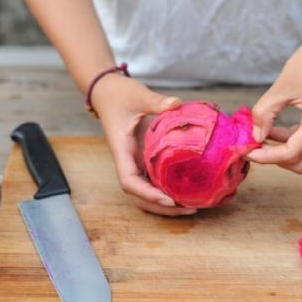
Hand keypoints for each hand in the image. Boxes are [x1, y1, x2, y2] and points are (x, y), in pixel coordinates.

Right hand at [91, 74, 196, 215]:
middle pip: (139, 196)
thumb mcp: (137, 94)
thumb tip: (176, 103)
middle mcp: (128, 161)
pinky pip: (154, 181)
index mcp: (122, 150)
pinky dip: (168, 190)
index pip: (129, 181)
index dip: (148, 194)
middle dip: (162, 207)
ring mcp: (136, 162)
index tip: (169, 199)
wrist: (108, 92)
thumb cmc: (120, 94)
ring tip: (192, 207)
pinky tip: (189, 192)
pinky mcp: (144, 159)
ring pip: (146, 193)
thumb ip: (155, 100)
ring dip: (166, 204)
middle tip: (191, 209)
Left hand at [247, 13, 301, 172]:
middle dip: (274, 159)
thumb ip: (264, 113)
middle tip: (252, 147)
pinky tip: (273, 130)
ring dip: (281, 151)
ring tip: (260, 136)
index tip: (246, 150)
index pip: (291, 153)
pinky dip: (290, 142)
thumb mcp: (282, 86)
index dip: (265, 157)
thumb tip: (254, 137)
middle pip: (300, 163)